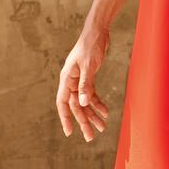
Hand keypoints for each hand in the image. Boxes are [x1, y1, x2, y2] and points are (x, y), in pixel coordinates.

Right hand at [56, 25, 110, 141]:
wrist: (98, 31)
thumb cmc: (91, 45)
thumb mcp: (89, 65)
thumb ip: (85, 85)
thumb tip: (82, 103)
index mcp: (66, 78)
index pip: (63, 103)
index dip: (65, 118)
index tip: (69, 132)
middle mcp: (71, 81)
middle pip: (75, 105)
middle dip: (83, 121)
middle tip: (90, 137)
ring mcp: (79, 79)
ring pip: (84, 102)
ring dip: (92, 114)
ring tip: (102, 127)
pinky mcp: (88, 77)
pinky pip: (91, 94)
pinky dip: (98, 103)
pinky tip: (105, 112)